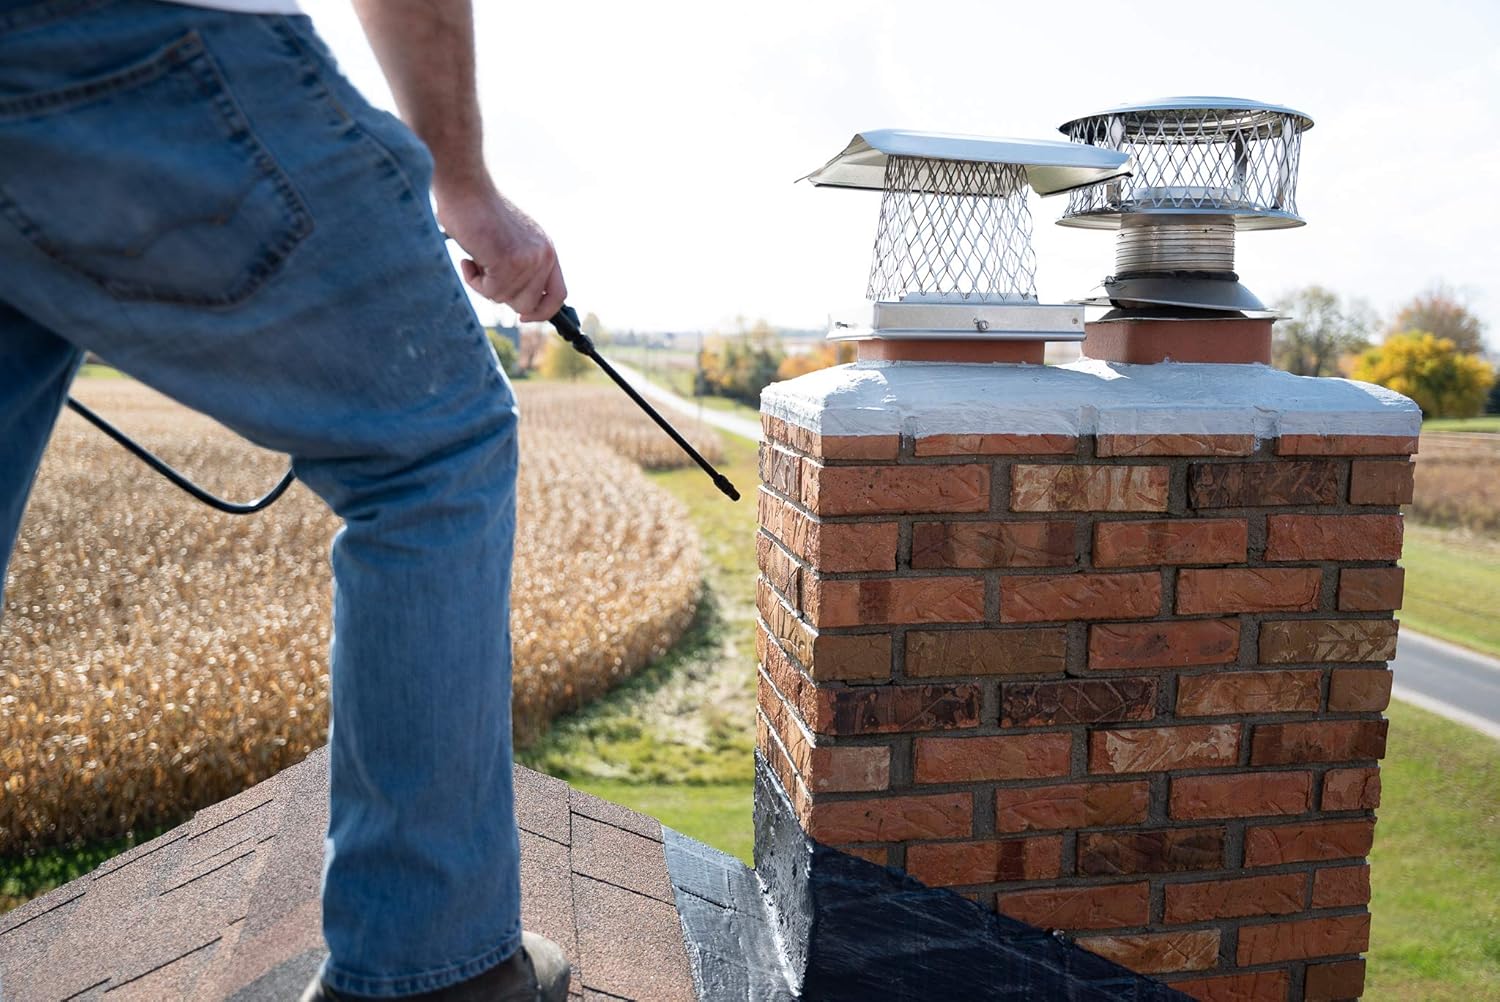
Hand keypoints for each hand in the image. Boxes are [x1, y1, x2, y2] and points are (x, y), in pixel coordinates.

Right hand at [437, 186, 566, 321]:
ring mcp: (528, 260)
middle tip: (486, 270)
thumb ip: (522, 266)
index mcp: (547, 251)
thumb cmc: (480, 212)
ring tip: (477, 256)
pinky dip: (473, 280)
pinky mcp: (508, 261)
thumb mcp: (513, 241)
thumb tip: (520, 303)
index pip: (558, 295)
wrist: (466, 188)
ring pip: (505, 299)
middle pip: (527, 304)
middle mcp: (543, 256)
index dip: (542, 312)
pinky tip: (469, 257)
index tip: (524, 316)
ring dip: (484, 283)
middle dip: (502, 294)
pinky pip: (490, 291)